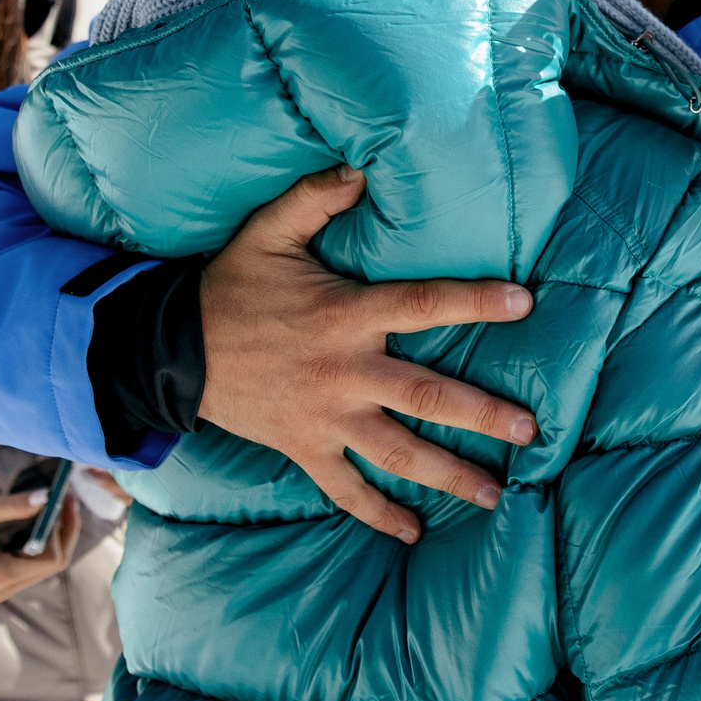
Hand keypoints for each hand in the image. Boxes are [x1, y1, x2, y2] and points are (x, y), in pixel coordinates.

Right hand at [0, 489, 78, 602]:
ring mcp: (3, 588)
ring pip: (47, 564)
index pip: (49, 560)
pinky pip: (35, 562)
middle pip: (53, 564)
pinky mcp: (3, 580)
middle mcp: (2, 589)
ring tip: (60, 503)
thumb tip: (48, 496)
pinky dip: (44, 540)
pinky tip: (47, 517)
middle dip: (64, 531)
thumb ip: (15, 506)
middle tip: (68, 498)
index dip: (63, 529)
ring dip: (57, 535)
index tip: (65, 499)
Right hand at [198, 165, 538, 543]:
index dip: (474, 301)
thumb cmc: (230, 287)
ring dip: (448, 475)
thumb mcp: (267, 232)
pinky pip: (345, 490)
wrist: (171, 351)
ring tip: (494, 493)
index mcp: (344, 315)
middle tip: (530, 432)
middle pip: (426, 397)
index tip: (525, 303)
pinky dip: (377, 514)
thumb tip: (361, 168)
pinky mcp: (304, 448)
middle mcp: (344, 372)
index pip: (421, 304)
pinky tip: (412, 532)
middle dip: (482, 415)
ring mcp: (325, 417)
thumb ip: (315, 197)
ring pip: (398, 452)